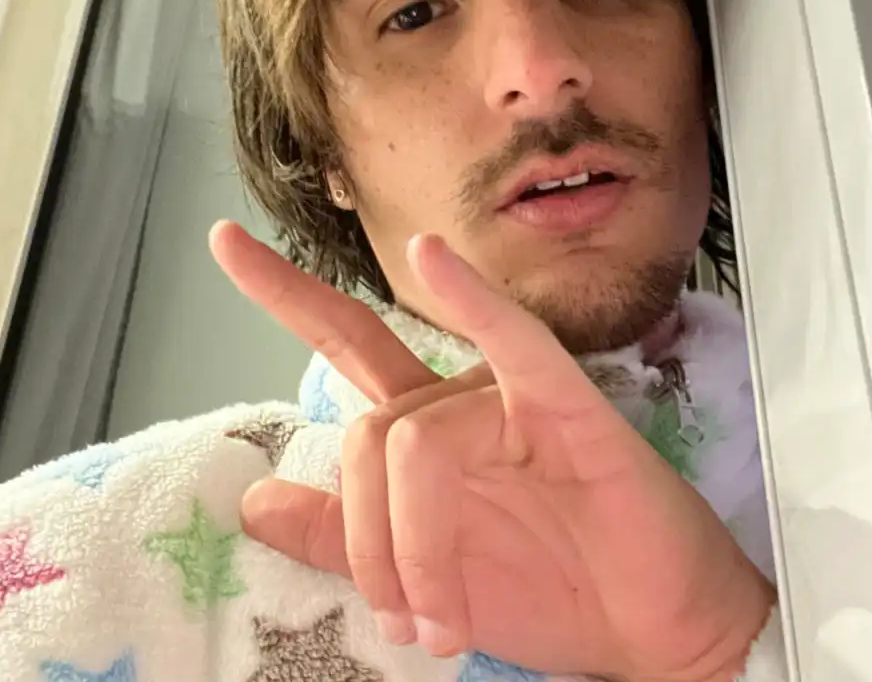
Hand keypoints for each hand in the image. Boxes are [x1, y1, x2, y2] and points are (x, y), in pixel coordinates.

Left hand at [210, 222, 774, 681]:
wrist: (647, 633)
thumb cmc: (545, 592)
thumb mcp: (418, 578)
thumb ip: (338, 537)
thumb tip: (253, 497)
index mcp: (426, 428)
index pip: (345, 342)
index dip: (284, 291)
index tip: (224, 240)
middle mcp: (459, 399)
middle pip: (368, 428)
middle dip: (363, 538)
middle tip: (403, 621)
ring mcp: (511, 397)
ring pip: (414, 440)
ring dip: (414, 551)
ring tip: (443, 623)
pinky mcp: (567, 406)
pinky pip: (515, 344)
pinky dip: (473, 301)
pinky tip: (434, 258)